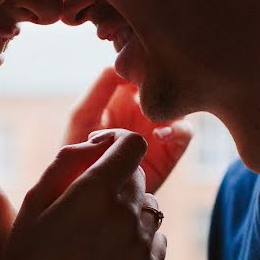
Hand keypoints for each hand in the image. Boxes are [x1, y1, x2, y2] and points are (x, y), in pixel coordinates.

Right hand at [0, 130, 166, 259]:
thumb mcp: (33, 201)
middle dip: (115, 174)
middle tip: (83, 196)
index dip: (115, 140)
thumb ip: (67, 161)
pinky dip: (137, 233)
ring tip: (93, 227)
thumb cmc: (24, 259)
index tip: (96, 150)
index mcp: (96, 190)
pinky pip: (155, 234)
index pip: (133, 143)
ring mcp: (141, 242)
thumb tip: (98, 145)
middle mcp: (126, 213)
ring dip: (127, 205)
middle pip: (138, 174)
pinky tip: (106, 249)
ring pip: (149, 204)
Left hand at [64, 66, 193, 193]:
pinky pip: (184, 132)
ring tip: (151, 114)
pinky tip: (157, 135)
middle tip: (148, 88)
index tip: (135, 68)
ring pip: (179, 104)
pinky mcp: (171, 151)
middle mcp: (144, 110)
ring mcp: (159, 129)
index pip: (140, 71)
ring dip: (170, 104)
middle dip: (159, 83)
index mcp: (121, 97)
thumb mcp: (82, 115)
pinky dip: (176, 129)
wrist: (85, 195)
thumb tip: (123, 64)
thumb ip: (100, 88)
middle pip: (165, 84)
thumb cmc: (76, 154)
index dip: (142, 65)